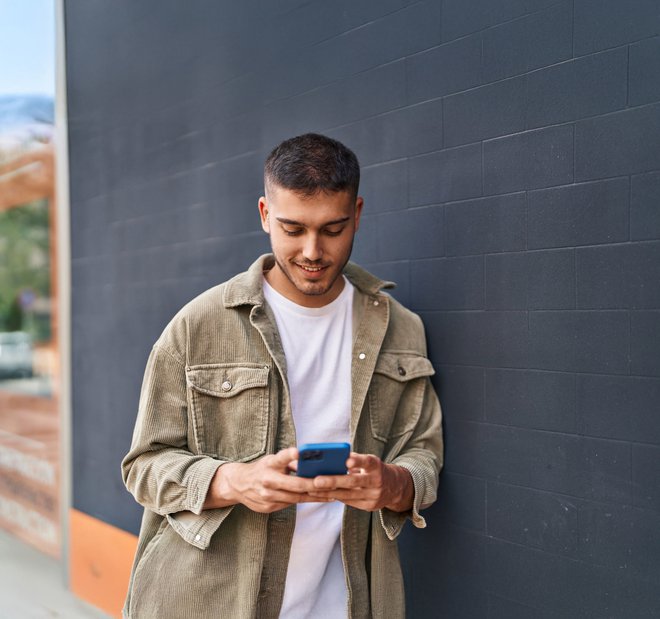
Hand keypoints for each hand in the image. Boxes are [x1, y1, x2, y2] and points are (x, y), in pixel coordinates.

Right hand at [203, 447, 329, 512]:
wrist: (238, 485)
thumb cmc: (261, 469)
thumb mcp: (272, 460)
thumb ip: (288, 460)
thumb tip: (308, 459)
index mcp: (269, 466)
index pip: (282, 459)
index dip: (291, 456)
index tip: (299, 452)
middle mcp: (267, 482)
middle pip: (296, 485)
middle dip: (316, 485)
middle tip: (334, 484)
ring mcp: (267, 497)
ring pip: (296, 498)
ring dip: (316, 497)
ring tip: (333, 494)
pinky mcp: (268, 508)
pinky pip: (290, 505)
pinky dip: (305, 501)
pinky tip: (319, 499)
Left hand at [307, 453, 413, 512]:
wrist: (395, 487)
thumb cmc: (374, 470)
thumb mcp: (369, 461)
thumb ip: (353, 460)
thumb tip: (330, 458)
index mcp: (376, 466)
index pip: (368, 462)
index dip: (358, 461)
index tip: (346, 460)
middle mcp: (377, 481)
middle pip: (353, 482)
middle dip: (333, 481)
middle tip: (316, 481)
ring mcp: (374, 496)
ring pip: (348, 495)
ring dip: (328, 492)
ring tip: (312, 489)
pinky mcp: (369, 506)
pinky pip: (349, 502)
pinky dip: (335, 497)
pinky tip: (322, 495)